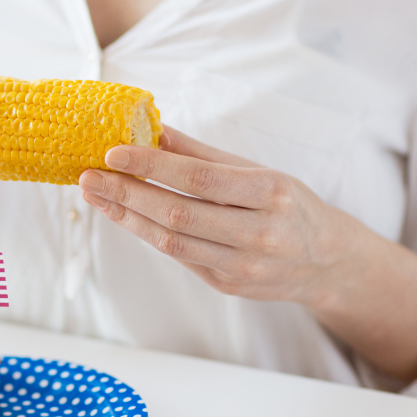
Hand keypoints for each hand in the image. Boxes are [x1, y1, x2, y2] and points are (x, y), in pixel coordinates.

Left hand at [78, 125, 416, 380]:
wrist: (327, 262)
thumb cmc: (290, 206)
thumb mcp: (258, 171)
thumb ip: (202, 154)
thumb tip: (153, 130)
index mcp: (271, 193)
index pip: (200, 179)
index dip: (152, 166)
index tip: (113, 153)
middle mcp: (259, 233)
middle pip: (178, 214)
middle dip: (126, 194)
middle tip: (88, 176)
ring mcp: (243, 266)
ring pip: (171, 242)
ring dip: (127, 217)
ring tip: (96, 195)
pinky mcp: (228, 285)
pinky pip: (178, 257)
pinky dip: (147, 234)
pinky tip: (124, 215)